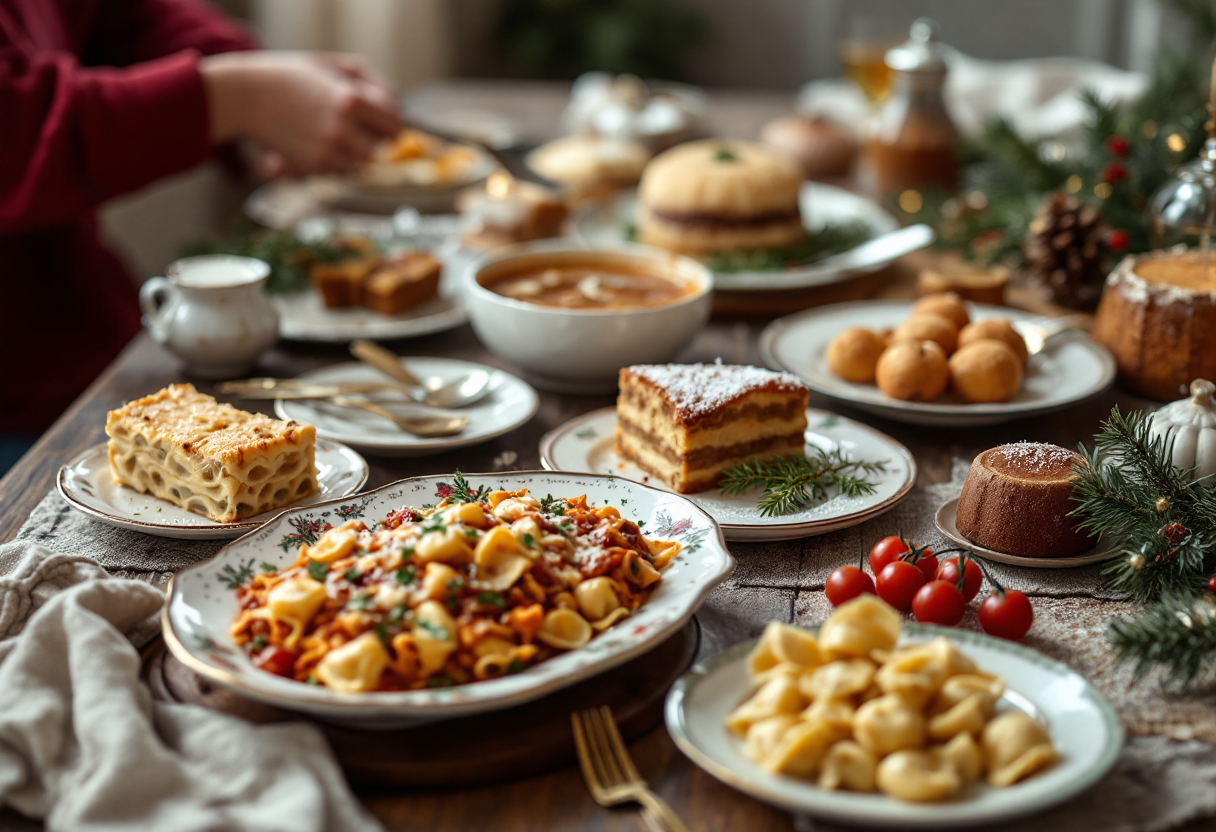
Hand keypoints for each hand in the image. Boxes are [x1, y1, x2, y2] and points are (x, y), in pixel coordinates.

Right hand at [201, 51, 402, 173]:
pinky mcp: (311, 165)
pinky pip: (335, 170)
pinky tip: (312, 141)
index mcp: (351, 99)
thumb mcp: (331, 65)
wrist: (243, 95)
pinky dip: (330, 161)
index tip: (384, 122)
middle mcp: (342, 128)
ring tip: (329, 132)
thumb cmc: (288, 75)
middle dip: (372, 142)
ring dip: (350, 153)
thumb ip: (368, 82)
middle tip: (358, 130)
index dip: (392, 124)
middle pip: (379, 151)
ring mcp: (327, 150)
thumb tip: (394, 105)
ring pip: (358, 164)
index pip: (395, 126)